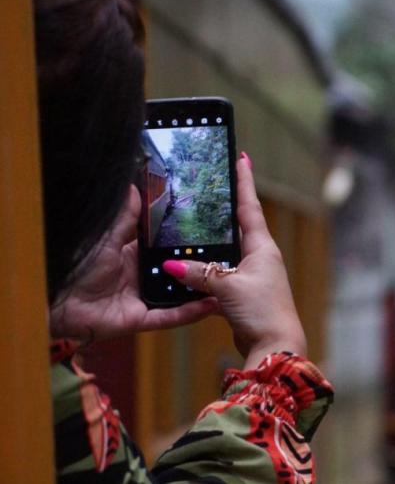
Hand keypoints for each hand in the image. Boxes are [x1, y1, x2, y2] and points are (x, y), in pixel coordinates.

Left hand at [48, 185, 219, 342]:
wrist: (54, 299)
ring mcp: (141, 299)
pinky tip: (211, 303)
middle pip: (175, 271)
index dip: (183, 240)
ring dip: (200, 289)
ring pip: (178, 294)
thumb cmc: (75, 266)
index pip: (163, 246)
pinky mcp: (140, 319)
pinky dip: (190, 312)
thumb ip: (125, 217)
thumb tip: (135, 187)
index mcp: (131, 256)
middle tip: (227, 253)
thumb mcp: (106, 237)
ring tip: (227, 279)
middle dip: (198, 265)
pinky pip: (170, 317)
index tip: (206, 229)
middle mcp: (139, 277)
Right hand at [162, 154, 306, 368]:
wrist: (275, 345)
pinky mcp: (243, 293)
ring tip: (192, 221)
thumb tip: (170, 263)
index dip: (244, 182)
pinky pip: (221, 274)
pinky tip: (190, 266)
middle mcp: (260, 256)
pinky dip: (207, 269)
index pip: (249, 206)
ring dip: (212, 241)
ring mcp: (252, 275)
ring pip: (227, 251)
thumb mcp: (227, 287)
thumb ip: (199, 274)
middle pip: (238, 225)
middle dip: (223, 207)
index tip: (242, 157)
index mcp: (262, 246)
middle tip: (209, 185)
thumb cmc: (261, 310)